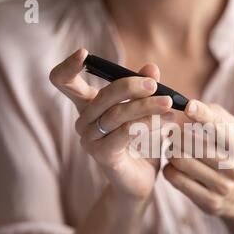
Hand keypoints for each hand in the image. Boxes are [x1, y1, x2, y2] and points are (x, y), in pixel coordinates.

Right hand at [50, 48, 173, 200]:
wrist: (140, 181)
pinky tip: (165, 123)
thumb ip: (145, 90)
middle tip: (154, 85)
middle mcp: (84, 121)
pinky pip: (125, 133)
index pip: (64, 82)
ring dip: (146, 107)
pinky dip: (147, 125)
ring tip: (168, 104)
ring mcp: (90, 140)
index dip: (68, 66)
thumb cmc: (140, 144)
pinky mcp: (102, 155)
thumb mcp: (145, 112)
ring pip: (118, 114)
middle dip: (131, 86)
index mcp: (89, 106)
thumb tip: (152, 67)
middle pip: (102, 95)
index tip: (84, 53)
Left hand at [163, 100, 233, 217]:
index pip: (220, 128)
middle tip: (172, 133)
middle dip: (177, 134)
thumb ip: (215, 115)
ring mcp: (222, 187)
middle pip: (194, 143)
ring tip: (172, 149)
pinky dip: (169, 168)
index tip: (188, 106)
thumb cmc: (230, 154)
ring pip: (182, 160)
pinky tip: (174, 166)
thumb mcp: (233, 133)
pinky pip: (175, 178)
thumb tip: (192, 106)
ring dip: (171, 151)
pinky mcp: (209, 202)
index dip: (203, 115)